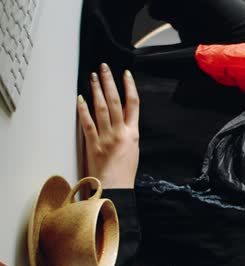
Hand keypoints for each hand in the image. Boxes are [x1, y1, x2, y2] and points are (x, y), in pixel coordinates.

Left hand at [77, 63, 139, 188]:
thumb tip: (124, 116)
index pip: (133, 104)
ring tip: (93, 77)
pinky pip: (87, 123)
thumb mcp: (134, 149)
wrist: (116, 188)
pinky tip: (80, 99)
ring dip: (97, 90)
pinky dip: (83, 110)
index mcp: (133, 133)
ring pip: (101, 108)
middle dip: (109, 82)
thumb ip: (129, 131)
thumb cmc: (125, 172)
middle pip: (115, 101)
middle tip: (104, 68)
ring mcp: (106, 137)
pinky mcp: (93, 143)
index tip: (125, 74)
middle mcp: (120, 132)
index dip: (130, 86)